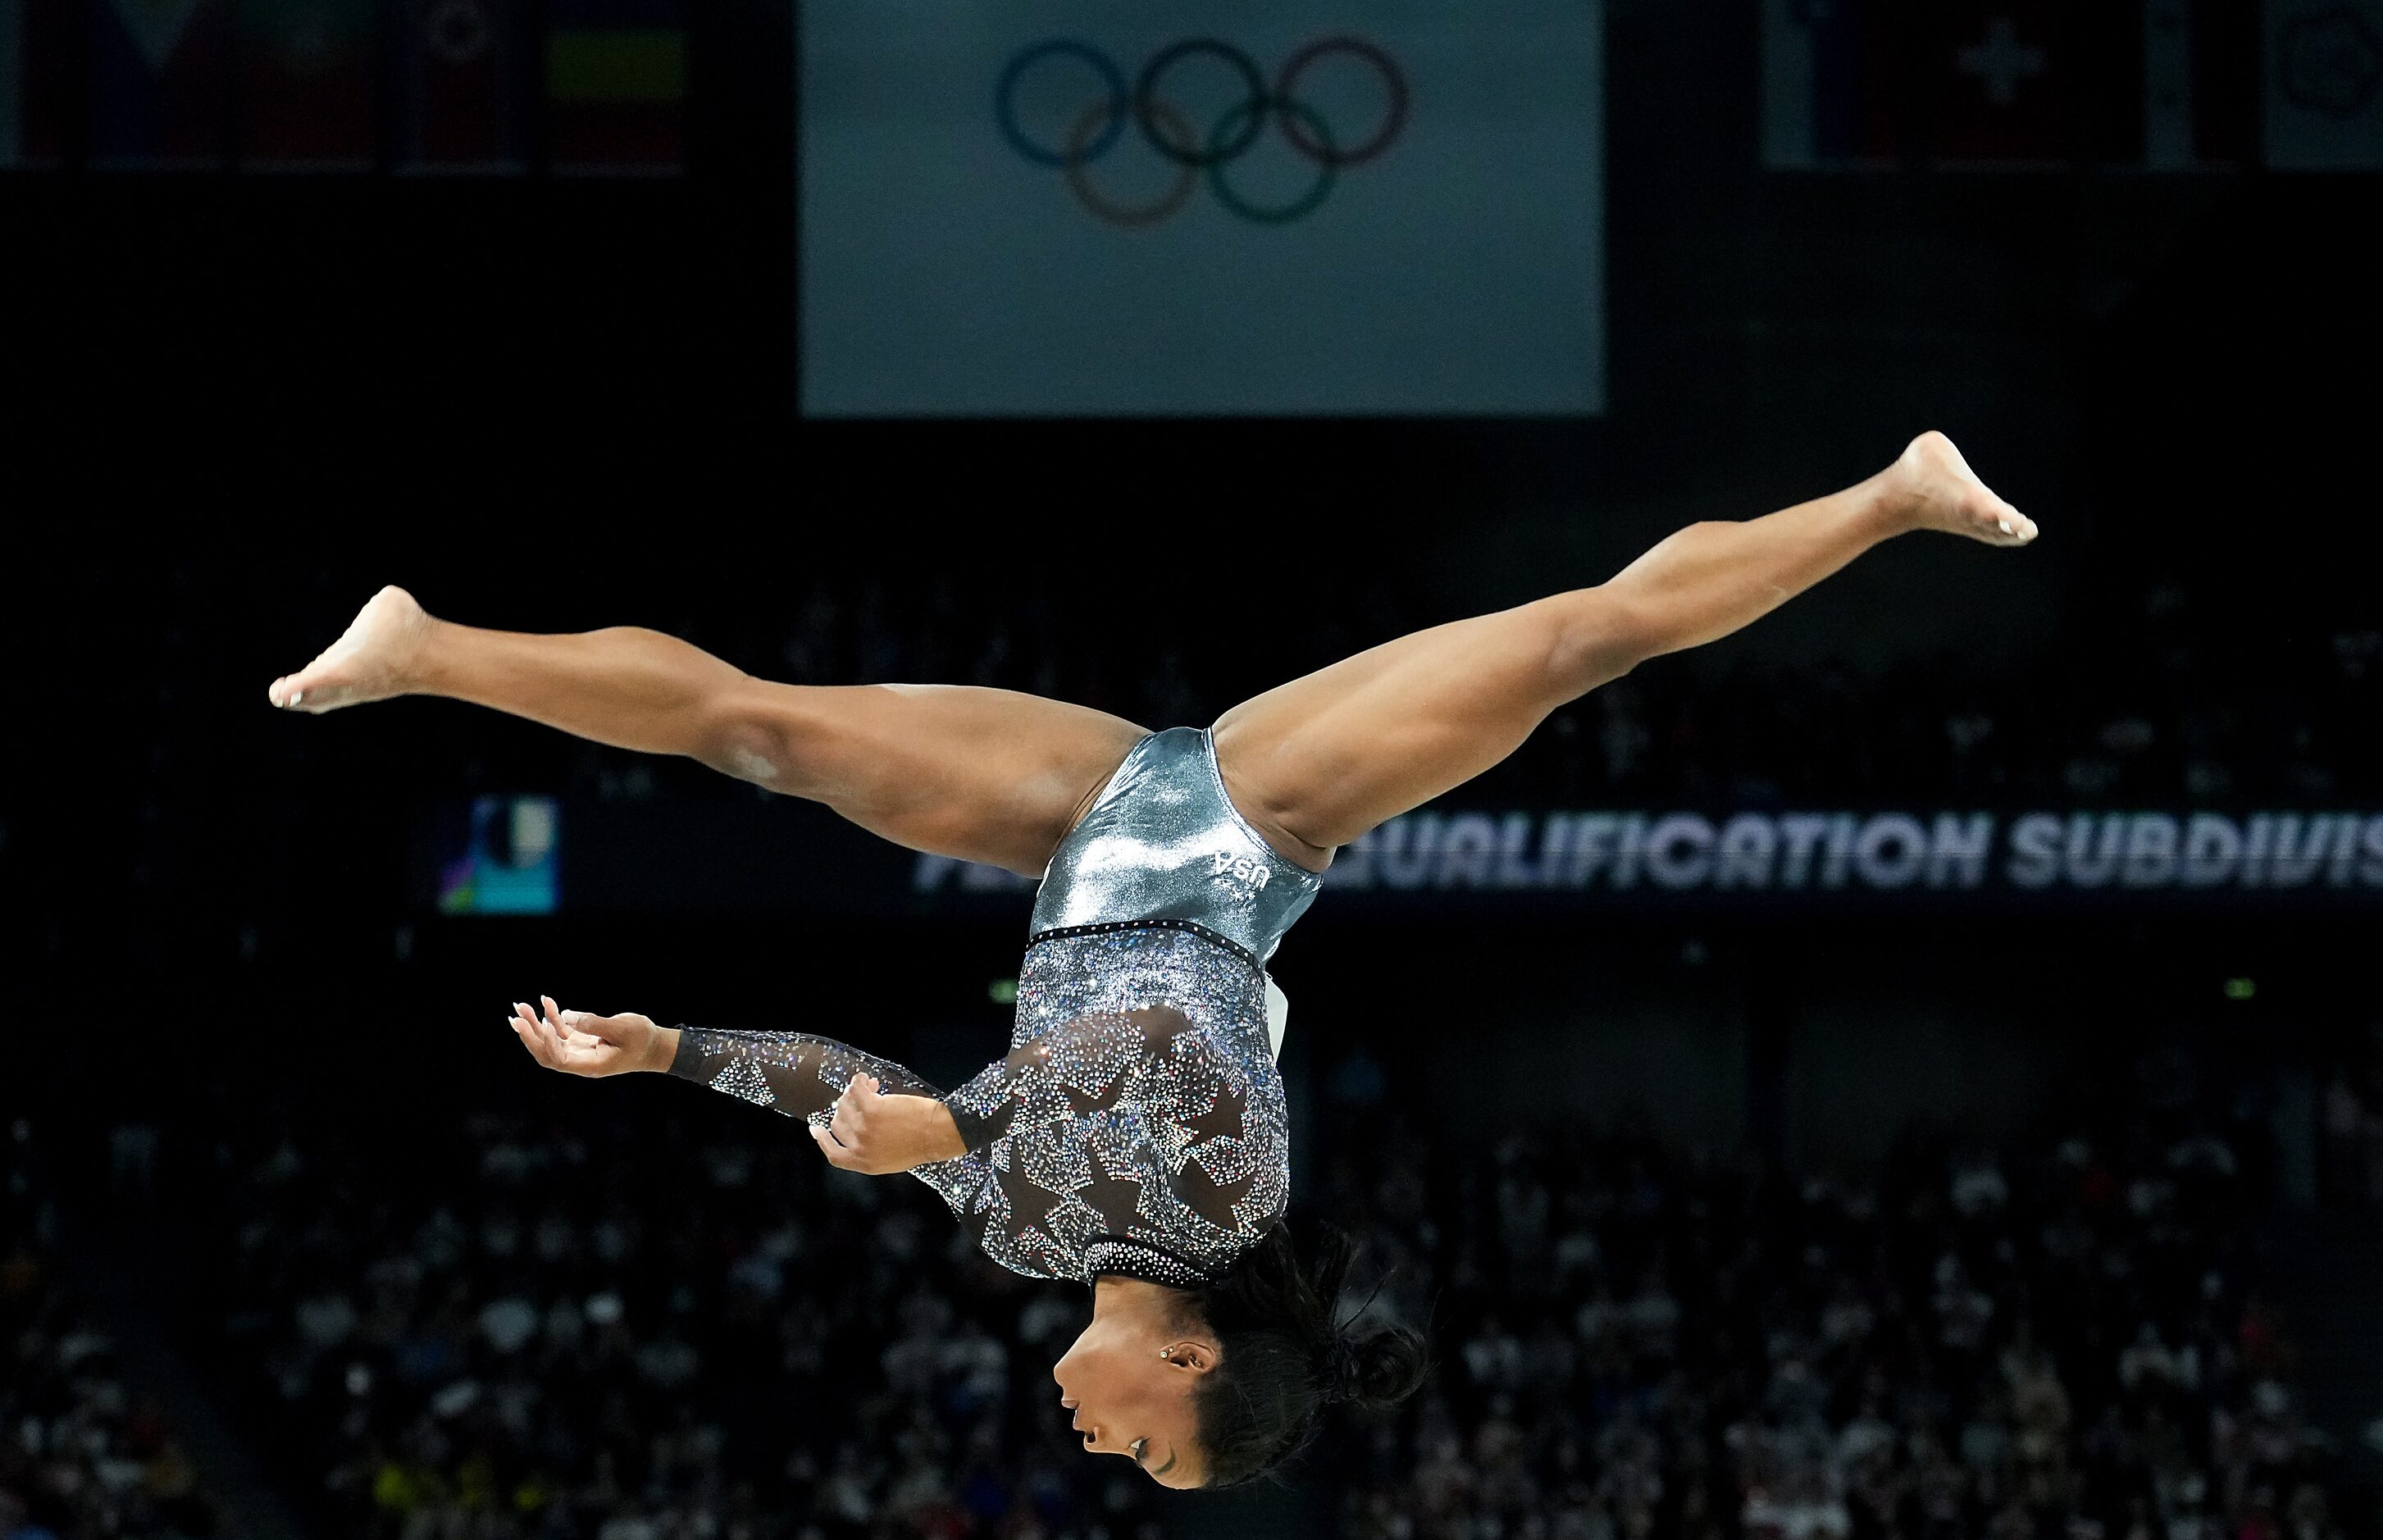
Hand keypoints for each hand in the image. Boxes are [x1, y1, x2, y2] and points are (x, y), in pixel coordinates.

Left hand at [509, 996, 675, 1077]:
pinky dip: (552, 1017)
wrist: (655, 1047)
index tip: (545, 1024)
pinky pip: (561, 1030)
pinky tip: (545, 1002)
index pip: (560, 1060)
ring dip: (535, 1024)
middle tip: (516, 1015)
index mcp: (591, 1065)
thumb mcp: (623, 1028)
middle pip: (547, 1052)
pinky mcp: (582, 1041)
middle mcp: (581, 1061)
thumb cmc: (642, 1039)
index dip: (548, 1044)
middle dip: (530, 1035)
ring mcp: (580, 1051)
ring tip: (522, 1006)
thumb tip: (566, 1016)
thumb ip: (595, 1023)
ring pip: (550, 1040)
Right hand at [809, 1073, 968, 1174]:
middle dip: (844, 1109)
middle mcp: (861, 1148)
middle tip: (856, 1098)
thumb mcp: (891, 1158)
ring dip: (852, 1092)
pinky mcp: (873, 1109)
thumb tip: (855, 1128)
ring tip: (867, 1085)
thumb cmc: (921, 1143)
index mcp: (865, 1163)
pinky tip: (865, 1078)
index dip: (822, 1142)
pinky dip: (858, 1082)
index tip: (816, 1129)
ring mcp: (865, 1128)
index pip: (834, 1155)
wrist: (938, 1135)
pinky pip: (856, 1090)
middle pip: (838, 1124)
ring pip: (845, 1104)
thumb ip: (871, 1150)